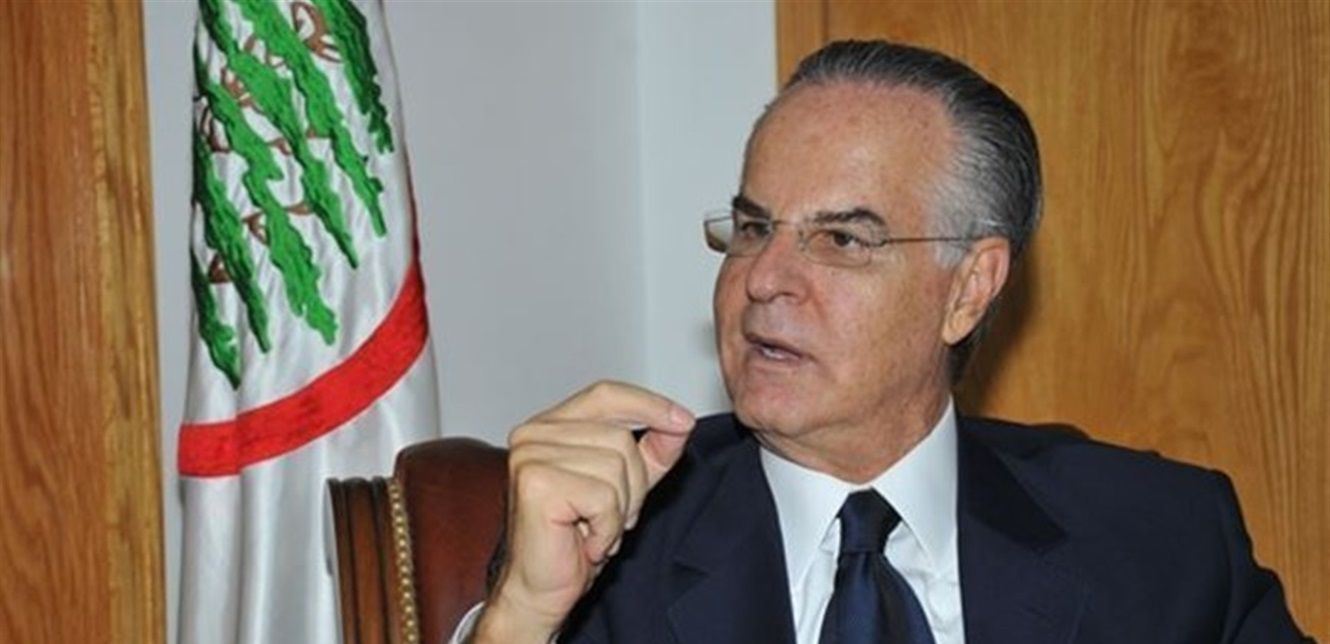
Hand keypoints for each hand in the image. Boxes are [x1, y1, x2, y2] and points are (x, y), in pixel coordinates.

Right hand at [470, 381, 695, 642]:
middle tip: (608, 518)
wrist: (540, 591)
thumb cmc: (574, 540)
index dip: (649, 404)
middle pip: (621, 437)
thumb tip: (682, 422)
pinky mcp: (536, 484)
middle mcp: (533, 433)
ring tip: (594, 529)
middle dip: (632, 486)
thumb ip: (653, 452)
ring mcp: (530, 455)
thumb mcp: (626, 487)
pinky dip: (606, 528)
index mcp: (550, 425)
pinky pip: (604, 497)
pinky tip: (585, 542)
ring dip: (618, 511)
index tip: (683, 422)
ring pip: (616, 467)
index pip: (606, 394)